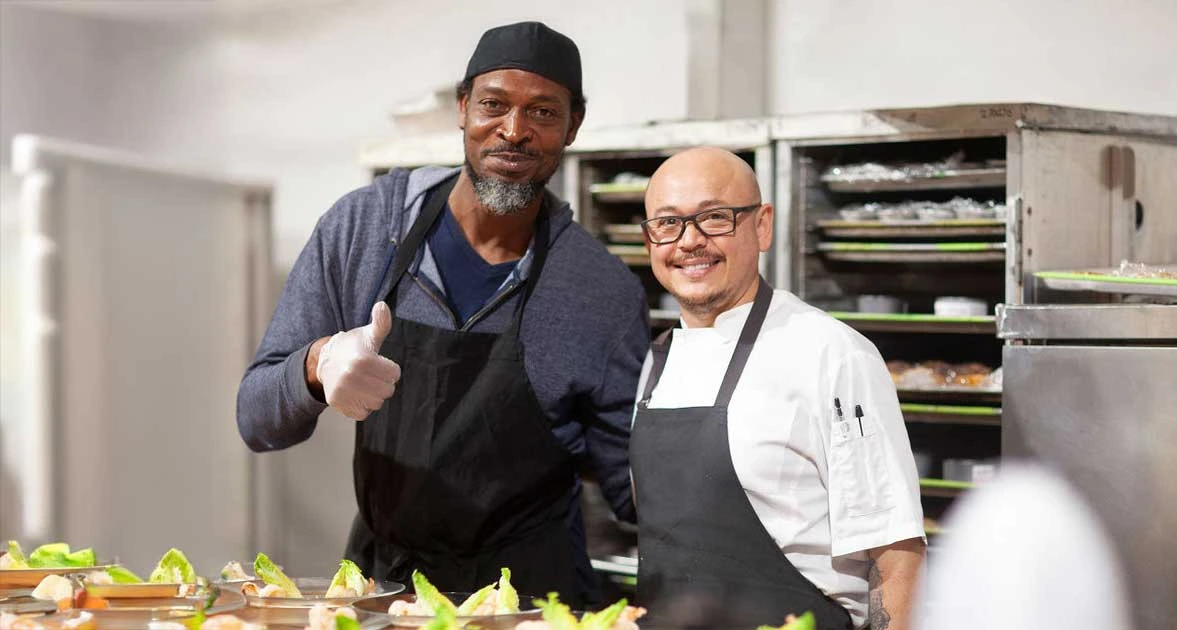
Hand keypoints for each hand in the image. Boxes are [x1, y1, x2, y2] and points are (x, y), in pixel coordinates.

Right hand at [315, 302, 401, 420]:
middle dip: (383, 383)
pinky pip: (363, 413)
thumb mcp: (368, 334)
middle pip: (387, 391)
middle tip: (371, 374)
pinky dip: (362, 405)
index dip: (390, 369)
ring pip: (376, 403)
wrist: (325, 360)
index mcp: (362, 359)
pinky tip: (356, 393)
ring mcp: (343, 392)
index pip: (394, 374)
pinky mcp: (338, 404)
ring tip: (364, 383)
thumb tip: (382, 306)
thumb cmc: (353, 347)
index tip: (379, 362)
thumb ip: (380, 323)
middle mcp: (351, 376)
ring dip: (374, 395)